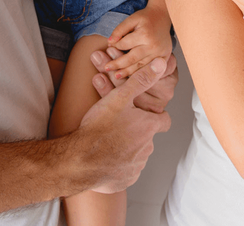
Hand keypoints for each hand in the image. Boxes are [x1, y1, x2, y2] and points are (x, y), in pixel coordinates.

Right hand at [72, 57, 171, 193]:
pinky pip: (126, 171)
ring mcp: (137, 166)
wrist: (80, 160)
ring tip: (108, 140)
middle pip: (148, 137)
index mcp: (148, 127)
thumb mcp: (119, 97)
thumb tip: (161, 63)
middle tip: (117, 126)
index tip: (143, 115)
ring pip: (137, 154)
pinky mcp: (125, 180)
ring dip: (127, 148)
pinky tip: (105, 157)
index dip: (155, 117)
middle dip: (136, 132)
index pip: (164, 121)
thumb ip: (141, 79)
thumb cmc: (98, 128)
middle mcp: (147, 148)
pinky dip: (118, 165)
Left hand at [105, 6, 172, 78]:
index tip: (108, 47)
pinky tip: (132, 76)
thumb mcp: (131, 19)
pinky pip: (150, 68)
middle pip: (131, 58)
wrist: (163, 17)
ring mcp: (160, 54)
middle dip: (117, 64)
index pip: (124, 44)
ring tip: (117, 75)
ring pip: (140, 66)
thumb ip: (120, 29)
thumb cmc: (146, 18)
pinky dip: (140, 73)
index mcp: (144, 35)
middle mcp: (153, 46)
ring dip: (127, 72)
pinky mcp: (164, 58)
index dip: (115, 46)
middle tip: (107, 68)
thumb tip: (110, 42)